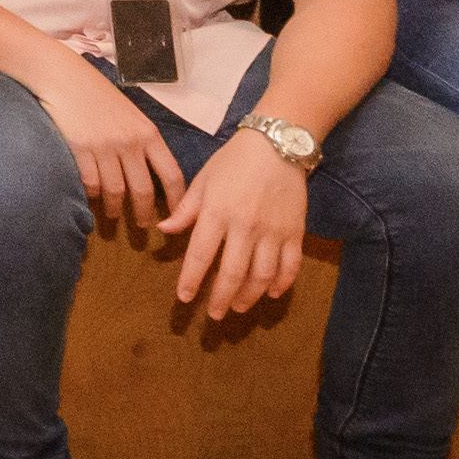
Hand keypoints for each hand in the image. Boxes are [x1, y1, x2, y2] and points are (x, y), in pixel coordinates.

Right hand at [30, 49, 185, 224]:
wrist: (64, 77)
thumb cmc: (96, 94)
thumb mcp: (130, 115)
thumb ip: (141, 140)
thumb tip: (148, 171)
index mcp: (148, 133)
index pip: (171, 174)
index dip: (177, 200)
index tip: (177, 215)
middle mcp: (130, 142)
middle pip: (143, 189)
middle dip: (143, 213)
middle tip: (142, 226)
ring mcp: (105, 146)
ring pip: (115, 190)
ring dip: (115, 208)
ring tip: (113, 216)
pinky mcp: (81, 149)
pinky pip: (91, 183)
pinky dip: (92, 195)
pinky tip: (92, 198)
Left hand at [156, 132, 308, 319]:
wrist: (277, 144)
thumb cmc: (233, 161)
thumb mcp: (203, 180)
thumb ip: (186, 209)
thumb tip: (163, 231)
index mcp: (217, 212)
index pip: (201, 255)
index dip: (191, 280)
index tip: (184, 298)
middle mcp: (245, 225)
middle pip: (233, 272)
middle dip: (220, 298)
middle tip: (213, 315)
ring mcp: (273, 230)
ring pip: (262, 274)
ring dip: (249, 296)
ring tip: (237, 307)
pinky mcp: (295, 230)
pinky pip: (290, 264)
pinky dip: (282, 282)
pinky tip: (272, 293)